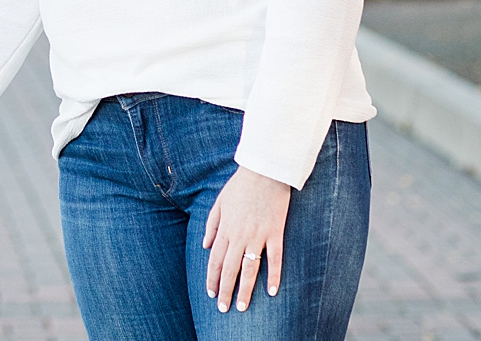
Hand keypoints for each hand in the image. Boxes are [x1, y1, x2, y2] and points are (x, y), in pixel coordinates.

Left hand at [203, 165, 289, 312]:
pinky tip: (272, 291)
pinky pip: (275, 258)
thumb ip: (211, 225)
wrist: (264, 170)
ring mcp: (258, 235)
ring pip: (250, 268)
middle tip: (224, 309)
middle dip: (226, 290)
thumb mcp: (219, 203)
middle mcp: (239, 235)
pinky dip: (274, 275)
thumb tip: (205, 245)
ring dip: (245, 289)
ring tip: (243, 306)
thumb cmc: (240, 186)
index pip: (215, 260)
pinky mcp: (275, 233)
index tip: (212, 294)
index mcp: (225, 228)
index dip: (213, 278)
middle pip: (230, 268)